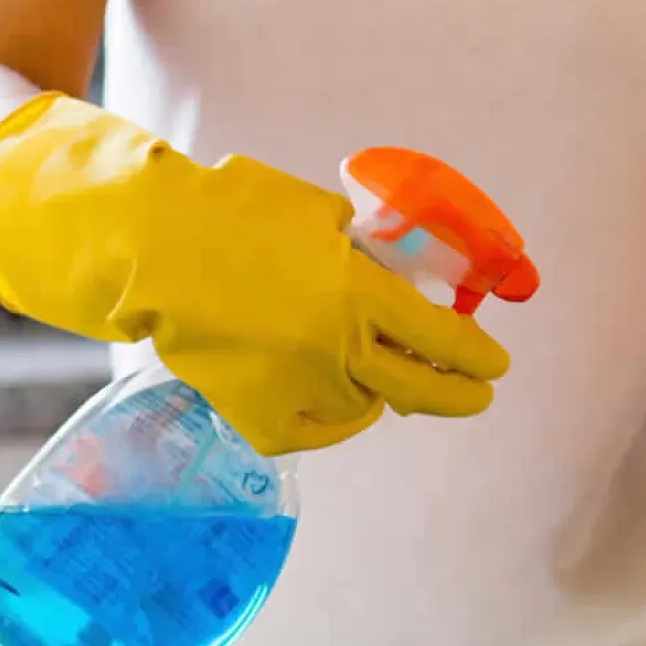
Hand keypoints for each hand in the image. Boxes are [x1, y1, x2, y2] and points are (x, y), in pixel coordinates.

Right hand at [0, 93, 509, 454]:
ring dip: (373, 391)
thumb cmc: (234, 215)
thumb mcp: (321, 216)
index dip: (477, 355)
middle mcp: (338, 348)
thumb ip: (369, 254)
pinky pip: (315, 429)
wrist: (150, 251)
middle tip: (477, 395)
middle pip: (422, 390)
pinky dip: (324, 415)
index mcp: (358, 292)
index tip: (495, 365)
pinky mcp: (262, 419)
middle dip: (459, 395)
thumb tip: (408, 282)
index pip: (443, 337)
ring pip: (363, 408)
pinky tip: (318, 391)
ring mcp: (300, 388)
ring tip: (357, 366)